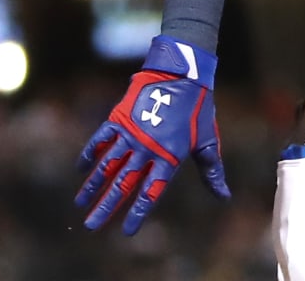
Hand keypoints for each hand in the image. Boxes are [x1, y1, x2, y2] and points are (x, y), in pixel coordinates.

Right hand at [75, 36, 230, 234]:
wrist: (181, 73)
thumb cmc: (198, 108)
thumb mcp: (207, 141)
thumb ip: (211, 171)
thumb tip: (224, 197)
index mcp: (169, 157)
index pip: (151, 192)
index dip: (138, 213)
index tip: (127, 231)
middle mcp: (147, 149)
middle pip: (123, 184)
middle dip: (106, 207)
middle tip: (91, 226)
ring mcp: (131, 133)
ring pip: (107, 165)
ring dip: (92, 186)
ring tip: (80, 203)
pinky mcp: (119, 117)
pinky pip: (100, 140)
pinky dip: (89, 154)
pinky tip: (80, 170)